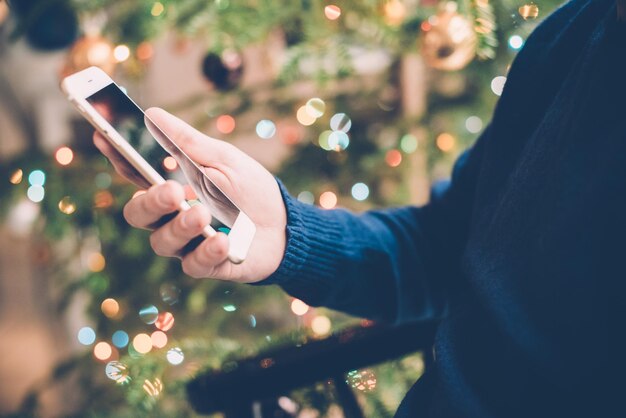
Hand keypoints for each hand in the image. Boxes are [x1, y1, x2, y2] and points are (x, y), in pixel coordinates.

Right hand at [93, 108, 286, 282]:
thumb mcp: (224, 160)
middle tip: (172, 192)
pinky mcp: (207, 265)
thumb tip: (153, 114)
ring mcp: (187, 243)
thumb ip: (189, 144)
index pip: (137, 174)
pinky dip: (207, 251)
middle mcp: (172, 217)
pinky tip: (223, 241)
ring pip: (162, 242)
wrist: (287, 226)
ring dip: (181, 227)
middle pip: (139, 214)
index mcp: (173, 186)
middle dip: (150, 202)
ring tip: (203, 215)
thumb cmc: (251, 190)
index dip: (118, 157)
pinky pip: (194, 264)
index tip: (103, 134)